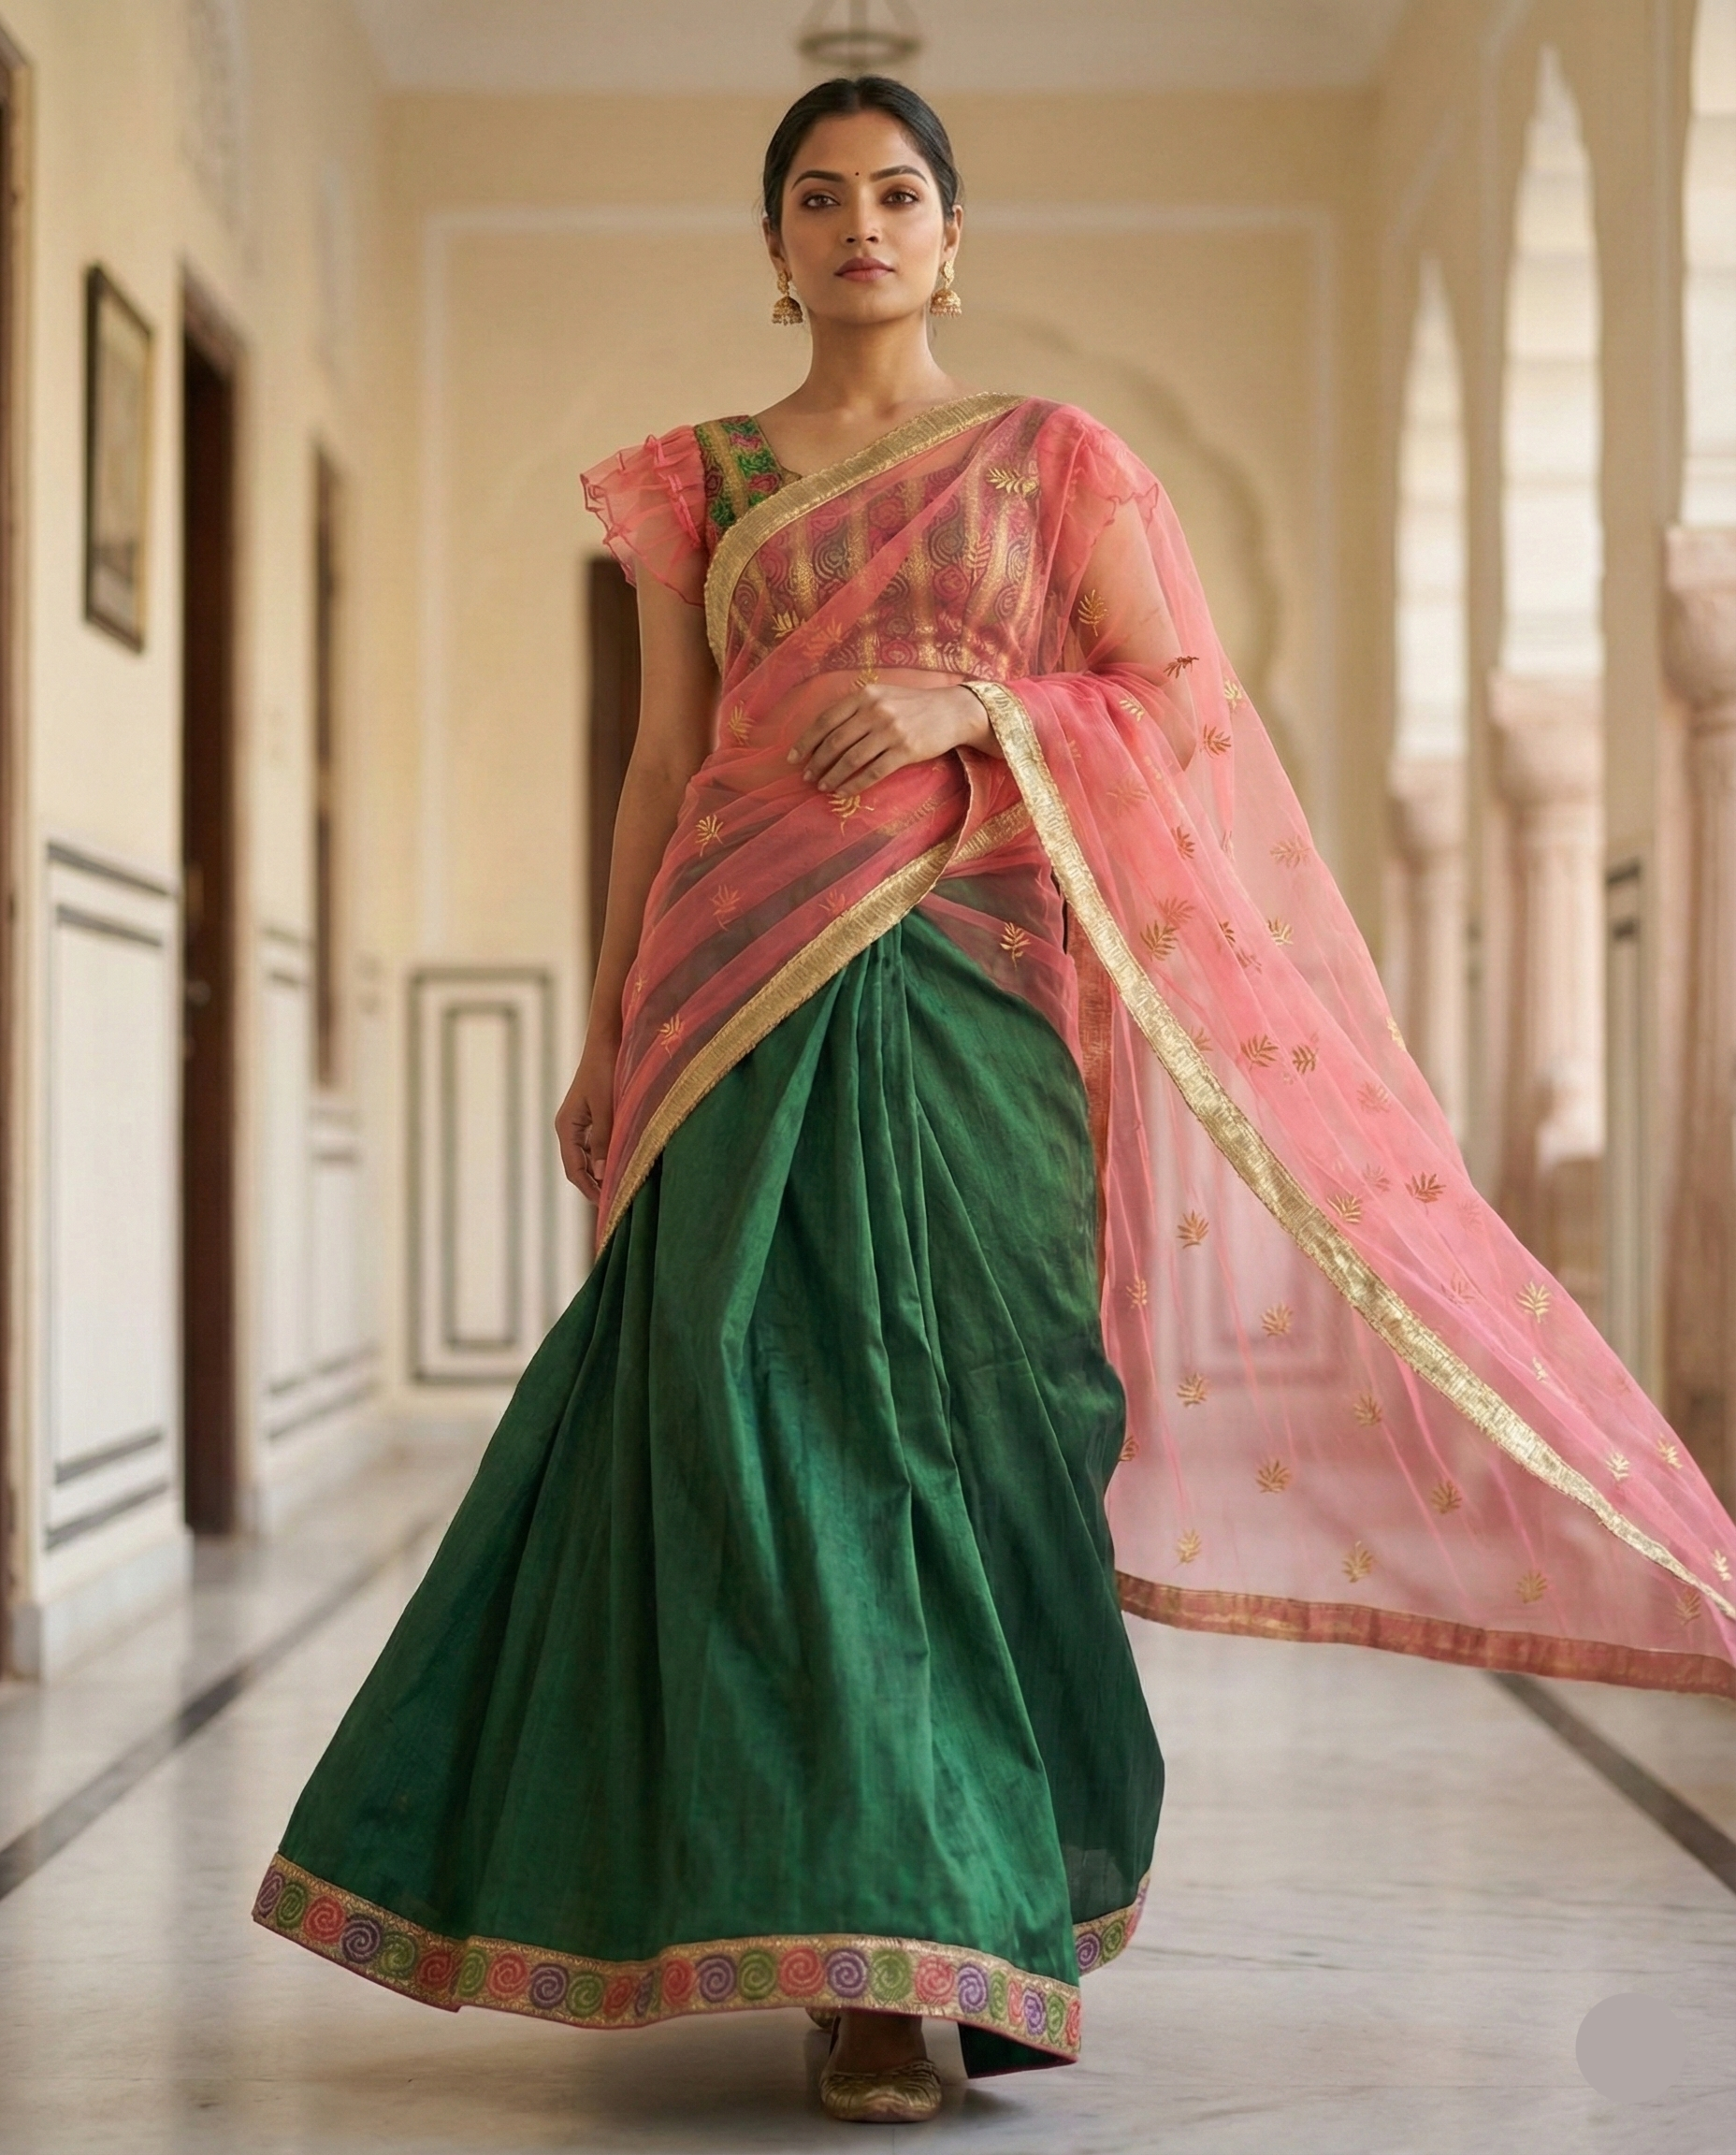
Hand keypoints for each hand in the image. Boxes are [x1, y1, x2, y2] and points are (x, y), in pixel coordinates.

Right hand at [555, 1027, 618, 1201]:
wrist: (607, 1040)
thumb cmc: (606, 1070)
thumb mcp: (607, 1108)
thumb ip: (604, 1140)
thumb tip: (604, 1175)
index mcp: (567, 1126)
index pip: (574, 1169)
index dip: (590, 1189)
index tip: (609, 1205)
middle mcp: (569, 1126)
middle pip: (579, 1166)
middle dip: (595, 1185)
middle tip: (617, 1203)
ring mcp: (579, 1120)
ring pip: (588, 1156)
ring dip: (602, 1171)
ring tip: (621, 1186)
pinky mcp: (591, 1114)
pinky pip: (595, 1144)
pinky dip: (606, 1156)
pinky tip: (622, 1162)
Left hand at [790, 680, 992, 795]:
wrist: (952, 711)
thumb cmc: (913, 705)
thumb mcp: (882, 695)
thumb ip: (856, 708)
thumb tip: (823, 732)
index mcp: (865, 695)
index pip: (826, 720)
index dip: (806, 741)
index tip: (793, 757)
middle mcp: (876, 711)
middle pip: (835, 742)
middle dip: (816, 762)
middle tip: (806, 776)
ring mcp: (891, 731)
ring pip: (851, 759)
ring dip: (832, 776)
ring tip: (822, 786)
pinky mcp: (906, 750)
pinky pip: (873, 772)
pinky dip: (854, 785)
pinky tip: (843, 792)